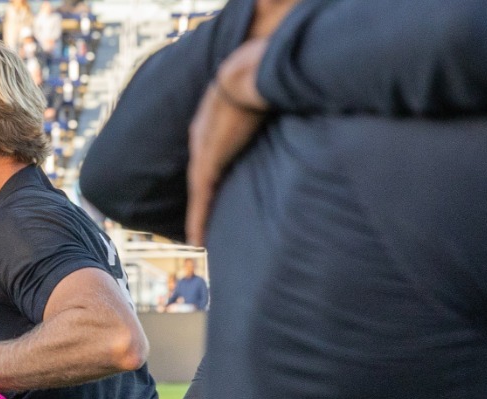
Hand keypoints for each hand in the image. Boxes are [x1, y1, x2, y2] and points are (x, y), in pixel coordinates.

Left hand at [184, 39, 268, 247]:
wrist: (250, 70)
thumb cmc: (263, 74)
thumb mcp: (263, 93)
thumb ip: (267, 105)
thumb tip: (289, 104)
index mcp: (213, 121)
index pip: (209, 155)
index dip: (211, 174)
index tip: (214, 190)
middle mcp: (202, 137)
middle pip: (200, 176)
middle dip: (201, 198)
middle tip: (201, 223)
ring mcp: (203, 151)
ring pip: (198, 192)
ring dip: (198, 216)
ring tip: (198, 239)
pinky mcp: (209, 163)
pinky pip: (201, 198)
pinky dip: (198, 219)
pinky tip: (197, 238)